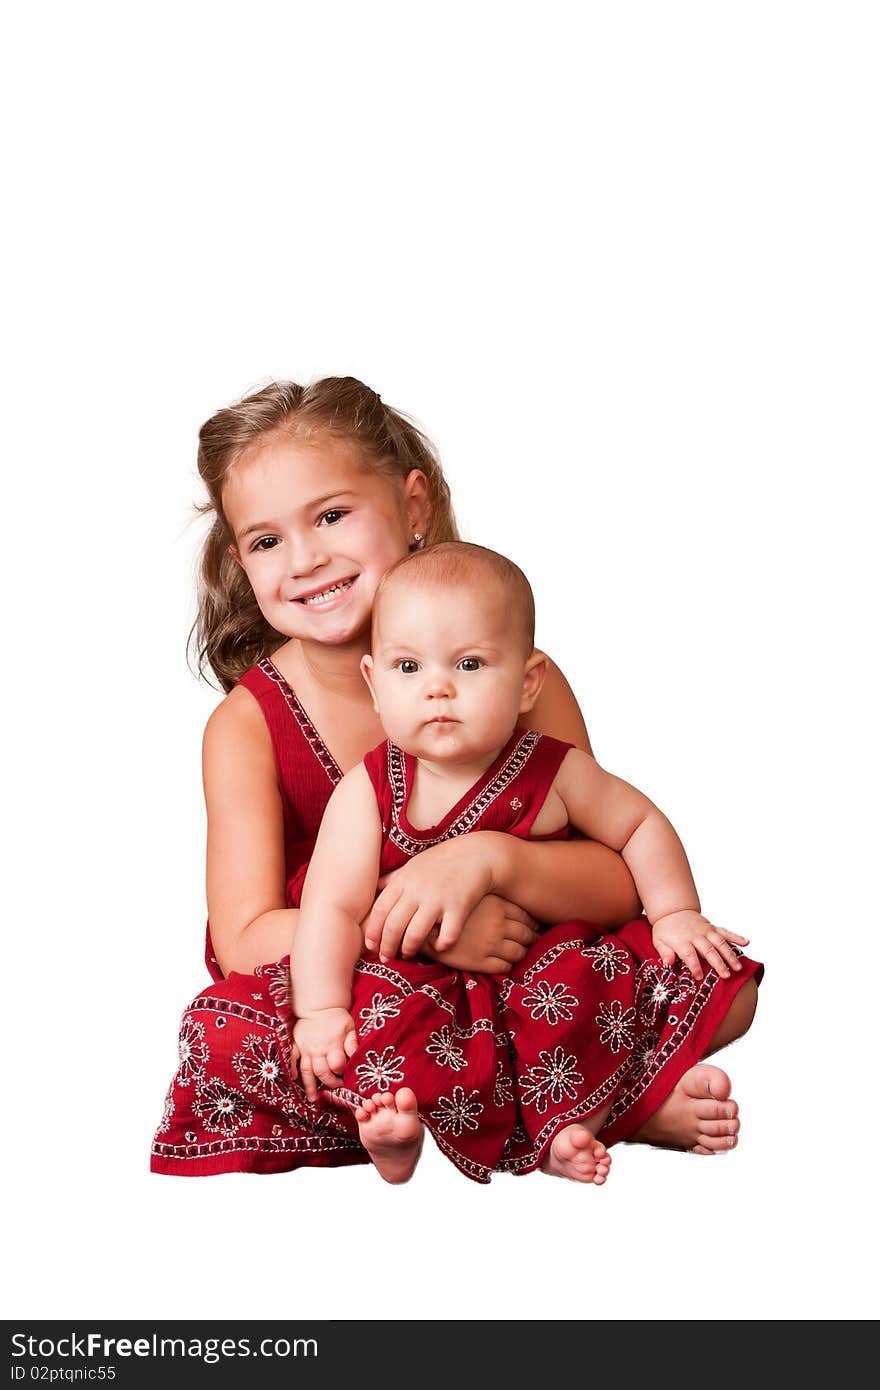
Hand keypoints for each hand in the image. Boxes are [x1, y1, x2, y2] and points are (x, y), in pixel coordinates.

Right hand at [293, 1008, 357, 1101]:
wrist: (319, 1005)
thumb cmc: (337, 1018)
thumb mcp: (350, 1027)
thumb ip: (352, 1042)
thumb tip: (355, 1056)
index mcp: (332, 1044)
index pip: (337, 1066)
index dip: (342, 1073)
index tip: (345, 1075)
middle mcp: (318, 1049)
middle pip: (322, 1072)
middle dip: (329, 1083)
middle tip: (335, 1087)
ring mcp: (305, 1049)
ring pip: (307, 1071)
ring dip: (309, 1086)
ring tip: (312, 1099)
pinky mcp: (296, 1045)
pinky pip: (292, 1059)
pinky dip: (292, 1069)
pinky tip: (293, 1079)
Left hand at [363, 835, 500, 960]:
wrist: (477, 854)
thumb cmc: (443, 861)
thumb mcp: (414, 864)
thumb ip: (394, 878)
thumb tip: (375, 887)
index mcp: (405, 880)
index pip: (380, 909)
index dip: (373, 931)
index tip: (370, 945)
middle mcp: (418, 890)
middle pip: (394, 925)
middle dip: (387, 946)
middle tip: (386, 958)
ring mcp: (438, 899)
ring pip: (415, 934)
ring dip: (409, 949)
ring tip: (408, 954)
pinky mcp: (459, 907)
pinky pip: (447, 936)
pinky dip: (440, 945)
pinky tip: (439, 946)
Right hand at [421, 894, 537, 972]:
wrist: (422, 923)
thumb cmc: (444, 904)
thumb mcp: (467, 893)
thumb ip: (485, 894)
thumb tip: (502, 890)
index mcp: (496, 906)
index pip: (525, 915)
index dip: (532, 921)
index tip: (533, 924)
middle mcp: (497, 925)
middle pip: (527, 934)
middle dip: (531, 938)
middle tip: (532, 939)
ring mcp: (490, 945)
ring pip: (519, 952)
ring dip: (522, 953)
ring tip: (520, 952)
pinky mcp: (480, 962)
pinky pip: (505, 967)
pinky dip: (508, 965)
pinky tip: (504, 963)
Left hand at [652, 910, 748, 981]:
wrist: (672, 910)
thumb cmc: (666, 930)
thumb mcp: (658, 941)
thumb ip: (664, 952)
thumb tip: (667, 963)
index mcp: (682, 941)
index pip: (689, 955)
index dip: (694, 966)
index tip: (699, 977)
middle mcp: (696, 936)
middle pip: (708, 950)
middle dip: (718, 963)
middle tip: (726, 975)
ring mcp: (706, 931)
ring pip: (720, 943)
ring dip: (730, 955)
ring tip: (738, 967)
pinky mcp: (713, 927)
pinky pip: (726, 932)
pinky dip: (736, 937)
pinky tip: (746, 943)